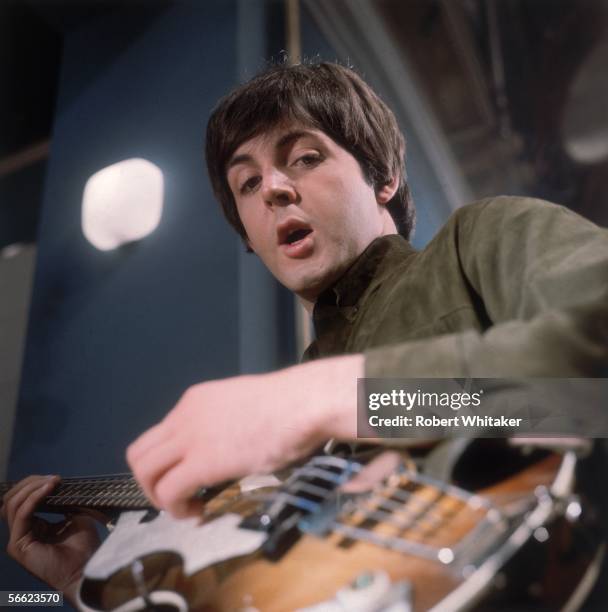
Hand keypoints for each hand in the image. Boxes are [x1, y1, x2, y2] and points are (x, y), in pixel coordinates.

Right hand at [1, 475, 101, 604]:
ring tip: (53, 481)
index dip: (35, 484)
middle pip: (14, 499)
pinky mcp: (19, 546)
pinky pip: (22, 515)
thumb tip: (57, 484)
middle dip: (31, 483)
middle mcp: (22, 532)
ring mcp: (18, 540)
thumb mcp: (74, 516)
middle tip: (54, 478)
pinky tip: (49, 488)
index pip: (22, 500)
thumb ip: (62, 503)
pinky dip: (34, 498)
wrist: (86, 569)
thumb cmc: (83, 547)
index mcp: (33, 526)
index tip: (57, 478)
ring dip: (33, 488)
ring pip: (14, 504)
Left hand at [127, 354, 362, 517]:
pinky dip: (176, 508)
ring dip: (158, 497)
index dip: (167, 462)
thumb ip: (226, 422)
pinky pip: (168, 491)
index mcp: (196, 400)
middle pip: (139, 453)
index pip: (159, 434)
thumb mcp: (244, 406)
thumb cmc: (288, 404)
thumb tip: (229, 443)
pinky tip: (197, 511)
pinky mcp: (202, 461)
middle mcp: (184, 415)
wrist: (303, 403)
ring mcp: (190, 437)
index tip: (189, 477)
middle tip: (178, 496)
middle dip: (151, 482)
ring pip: (144, 472)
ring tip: (185, 506)